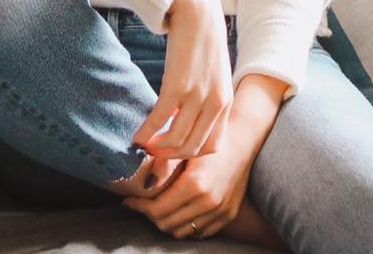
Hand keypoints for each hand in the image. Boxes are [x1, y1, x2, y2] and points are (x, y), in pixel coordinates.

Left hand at [121, 126, 254, 239]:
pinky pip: (200, 232)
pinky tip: (179, 211)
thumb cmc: (210, 139)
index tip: (129, 200)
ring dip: (167, 222)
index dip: (139, 206)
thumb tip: (138, 179)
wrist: (243, 139)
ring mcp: (220, 211)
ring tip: (159, 207)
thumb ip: (162, 166)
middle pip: (167, 224)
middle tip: (142, 203)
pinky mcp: (228, 215)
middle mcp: (209, 202)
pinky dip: (186, 226)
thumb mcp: (185, 148)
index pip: (158, 210)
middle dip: (150, 215)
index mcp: (196, 184)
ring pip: (182, 232)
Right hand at [132, 0, 232, 159]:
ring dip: (157, 148)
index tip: (173, 150)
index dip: (190, 155)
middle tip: (153, 153)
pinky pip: (159, 120)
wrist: (198, 10)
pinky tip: (137, 135)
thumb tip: (184, 119)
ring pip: (176, 141)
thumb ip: (207, 98)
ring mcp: (197, 96)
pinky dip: (146, 133)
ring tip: (144, 144)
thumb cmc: (203, 40)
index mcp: (226, 102)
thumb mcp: (214, 74)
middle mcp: (215, 103)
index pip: (212, 147)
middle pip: (193, 148)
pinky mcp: (177, 86)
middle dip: (171, 156)